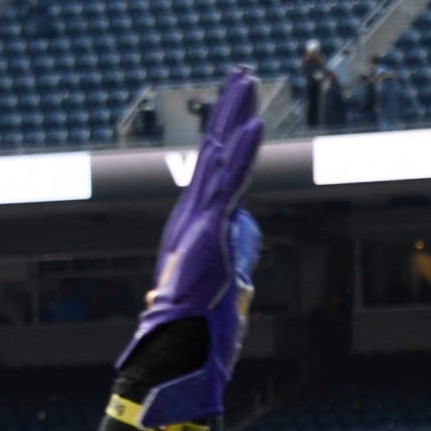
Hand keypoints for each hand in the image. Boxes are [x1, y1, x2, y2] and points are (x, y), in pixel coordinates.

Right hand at [113, 68, 264, 430]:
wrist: (176, 356)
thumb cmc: (196, 338)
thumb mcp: (227, 296)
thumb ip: (234, 272)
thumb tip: (238, 258)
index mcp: (198, 230)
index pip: (218, 177)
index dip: (229, 142)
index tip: (239, 112)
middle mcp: (195, 219)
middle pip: (217, 154)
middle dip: (229, 112)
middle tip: (241, 75)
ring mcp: (201, 223)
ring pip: (223, 159)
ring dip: (236, 118)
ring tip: (248, 81)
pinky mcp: (209, 232)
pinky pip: (229, 184)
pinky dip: (243, 153)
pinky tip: (254, 125)